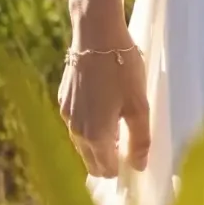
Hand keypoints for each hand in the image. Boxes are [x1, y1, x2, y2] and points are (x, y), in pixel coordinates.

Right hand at [57, 31, 150, 178]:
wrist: (95, 34)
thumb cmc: (122, 69)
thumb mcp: (139, 105)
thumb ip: (140, 140)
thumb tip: (138, 167)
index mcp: (95, 136)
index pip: (105, 170)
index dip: (121, 168)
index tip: (134, 157)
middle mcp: (75, 130)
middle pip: (91, 161)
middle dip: (109, 160)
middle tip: (129, 144)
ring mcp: (66, 115)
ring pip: (82, 143)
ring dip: (99, 143)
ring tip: (119, 125)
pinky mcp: (63, 99)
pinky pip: (77, 124)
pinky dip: (89, 125)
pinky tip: (104, 108)